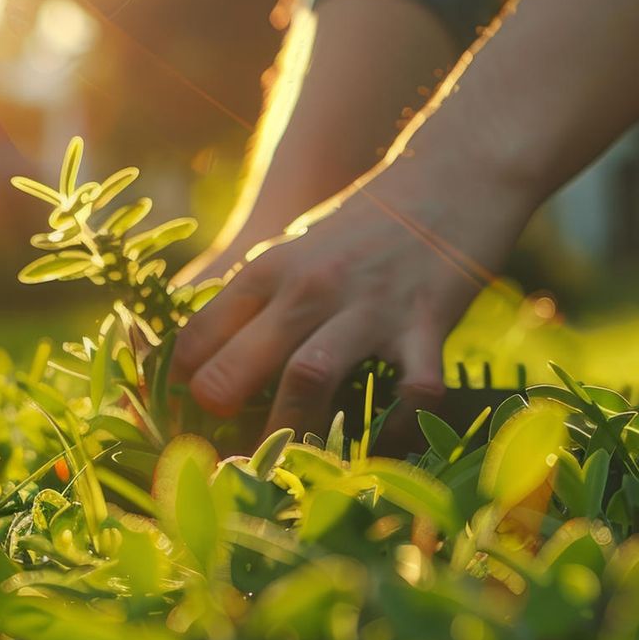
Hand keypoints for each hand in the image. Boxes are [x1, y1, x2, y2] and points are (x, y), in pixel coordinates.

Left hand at [172, 155, 527, 440]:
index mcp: (271, 268)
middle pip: (242, 361)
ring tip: (284, 464)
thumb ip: (260, 294)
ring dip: (291, 430)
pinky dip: (399, 427)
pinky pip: (410, 392)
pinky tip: (386, 441)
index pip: (201, 333)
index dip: (183, 381)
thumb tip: (212, 349)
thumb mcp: (298, 247)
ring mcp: (368, 307)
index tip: (186, 414)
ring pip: (310, 377)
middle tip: (222, 447)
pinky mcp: (427, 324)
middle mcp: (310, 287)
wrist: (455, 176)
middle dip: (220, 412)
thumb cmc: (365, 224)